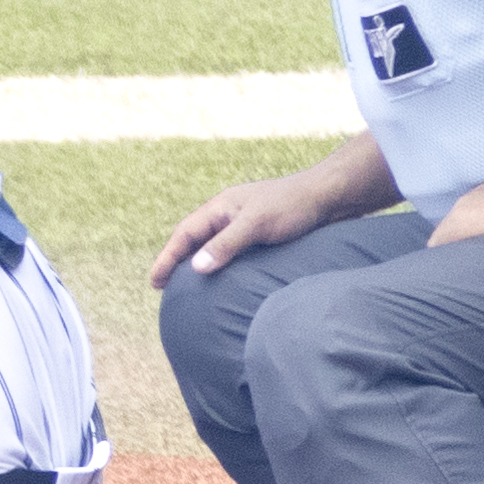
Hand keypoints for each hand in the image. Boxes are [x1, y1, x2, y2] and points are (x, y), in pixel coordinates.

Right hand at [147, 158, 367, 285]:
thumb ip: (225, 245)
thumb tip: (196, 268)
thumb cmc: (292, 206)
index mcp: (219, 207)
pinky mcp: (260, 233)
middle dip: (176, 261)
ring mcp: (243, 224)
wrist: (328, 196)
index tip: (155, 281)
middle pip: (193, 239)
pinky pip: (229, 251)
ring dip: (197, 263)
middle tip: (163, 286)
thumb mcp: (255, 225)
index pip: (184, 234)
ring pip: (211, 245)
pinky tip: (222, 278)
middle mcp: (227, 215)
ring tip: (188, 286)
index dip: (167, 258)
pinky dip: (218, 264)